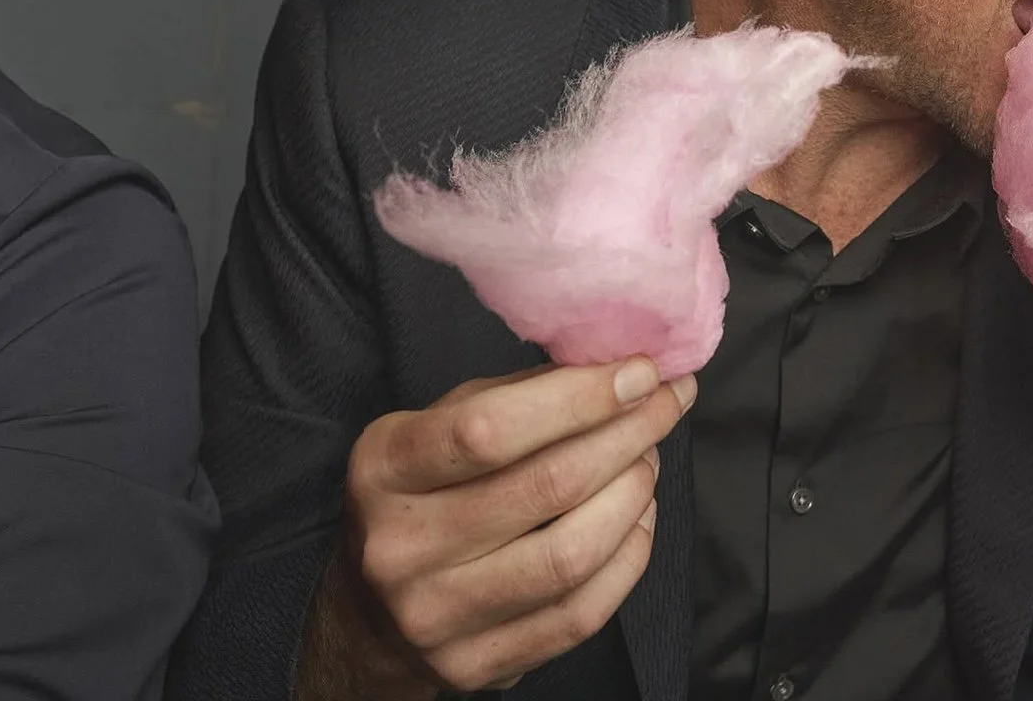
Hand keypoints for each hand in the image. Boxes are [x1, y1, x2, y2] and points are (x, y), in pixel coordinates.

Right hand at [306, 357, 694, 695]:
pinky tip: (638, 520)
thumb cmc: (416, 499)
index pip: (489, 430)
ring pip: (570, 555)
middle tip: (664, 405)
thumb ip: (511, 398)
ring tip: (647, 463)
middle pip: (545, 487)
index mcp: (384, 468)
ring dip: (632, 498)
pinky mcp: (477, 665)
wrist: (368, 615)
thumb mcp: (432, 428)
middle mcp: (401, 545)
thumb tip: (607, 368)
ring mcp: (438, 614)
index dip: (578, 399)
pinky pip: (579, 614)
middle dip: (626, 436)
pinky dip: (628, 560)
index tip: (638, 374)